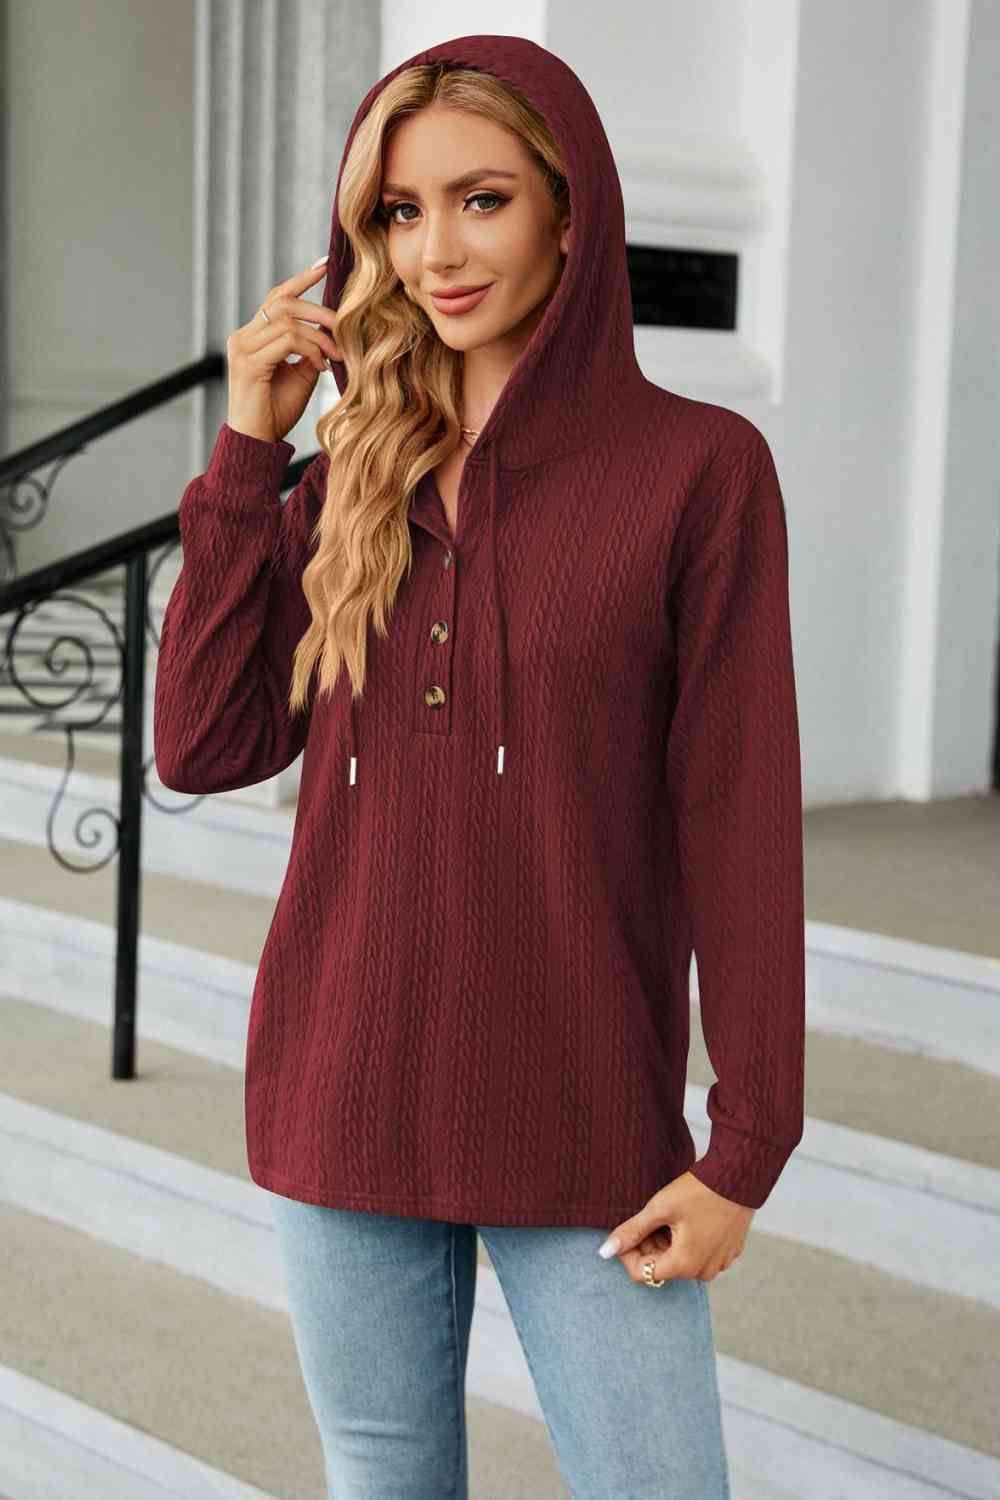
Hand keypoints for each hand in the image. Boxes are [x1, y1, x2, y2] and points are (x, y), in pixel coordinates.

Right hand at [226, 256, 343, 444]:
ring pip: (287, 321)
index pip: (276, 298)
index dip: (300, 280)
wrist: (257, 442)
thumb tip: (331, 334)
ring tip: (334, 354)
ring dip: (318, 335)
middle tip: (343, 326)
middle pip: (283, 302)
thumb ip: (310, 351)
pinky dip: (309, 349)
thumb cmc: (276, 411)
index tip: (324, 266)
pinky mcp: (249, 363)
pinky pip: (286, 341)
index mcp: (252, 336)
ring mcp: (243, 348)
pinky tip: (320, 366)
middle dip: (318, 310)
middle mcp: (243, 337)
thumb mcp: (300, 376)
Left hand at [599, 1171, 753, 1283]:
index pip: (643, 1274)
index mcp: (685, 1265)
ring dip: (666, 1243)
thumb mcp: (659, 1208)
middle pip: (662, 1267)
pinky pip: (699, 1254)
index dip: (628, 1254)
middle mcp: (704, 1271)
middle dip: (648, 1246)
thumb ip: (631, 1232)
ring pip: (680, 1261)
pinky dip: (686, 1241)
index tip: (626, 1231)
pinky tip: (685, 1218)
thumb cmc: (698, 1191)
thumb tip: (605, 1252)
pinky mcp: (729, 1252)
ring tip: (666, 1215)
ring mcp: (719, 1263)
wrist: (739, 1175)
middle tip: (646, 1217)